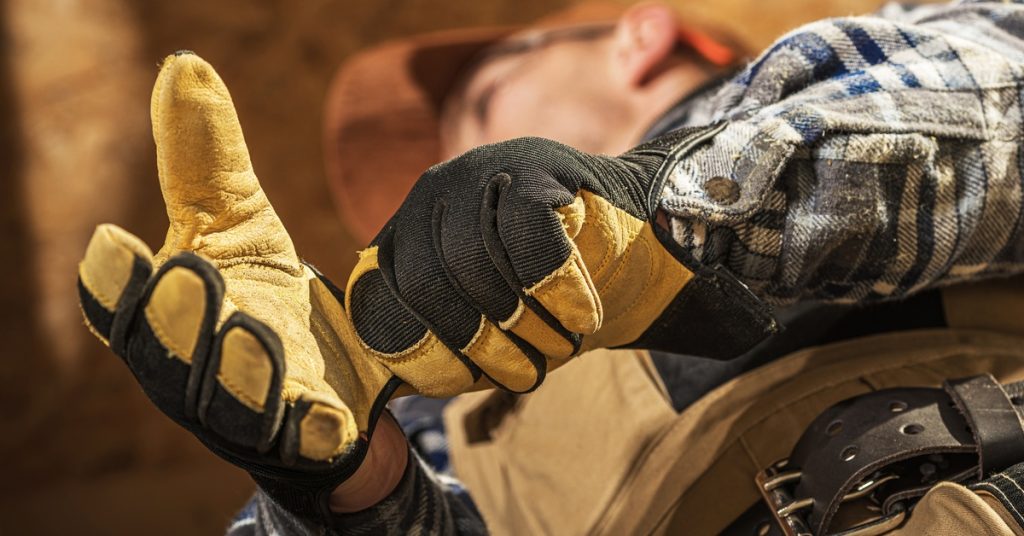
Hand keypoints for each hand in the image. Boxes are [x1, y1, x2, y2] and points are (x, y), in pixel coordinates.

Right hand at [78, 52, 405, 522]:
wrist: (334, 372)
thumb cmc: (265, 297)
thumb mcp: (239, 222)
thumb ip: (208, 157)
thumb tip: (185, 66)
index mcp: (166, 320)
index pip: (123, 310)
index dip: (114, 285)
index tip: (115, 242)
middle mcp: (194, 373)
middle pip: (167, 360)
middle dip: (175, 321)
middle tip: (191, 276)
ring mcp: (251, 414)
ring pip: (227, 406)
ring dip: (235, 371)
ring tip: (250, 329)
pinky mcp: (307, 438)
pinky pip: (302, 442)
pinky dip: (308, 429)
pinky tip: (326, 415)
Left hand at [345, 128, 772, 394]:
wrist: (635, 250)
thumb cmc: (548, 303)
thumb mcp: (485, 329)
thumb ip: (436, 349)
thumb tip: (391, 388)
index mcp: (406, 235)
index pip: (377, 298)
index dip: (415, 350)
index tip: (461, 383)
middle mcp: (433, 195)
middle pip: (426, 282)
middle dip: (478, 344)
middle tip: (525, 374)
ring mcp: (483, 171)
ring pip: (473, 260)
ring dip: (522, 322)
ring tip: (560, 347)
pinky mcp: (536, 166)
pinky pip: (529, 234)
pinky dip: (557, 287)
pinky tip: (583, 314)